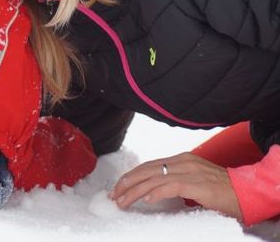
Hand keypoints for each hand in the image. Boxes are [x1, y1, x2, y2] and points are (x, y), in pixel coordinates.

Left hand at [108, 152, 241, 219]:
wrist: (246, 191)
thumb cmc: (221, 189)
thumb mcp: (193, 180)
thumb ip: (175, 181)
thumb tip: (154, 190)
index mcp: (180, 159)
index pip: (149, 165)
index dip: (131, 176)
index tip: (118, 187)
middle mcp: (182, 162)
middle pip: (147, 170)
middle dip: (127, 182)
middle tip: (113, 195)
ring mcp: (189, 171)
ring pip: (154, 179)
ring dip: (135, 191)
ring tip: (123, 201)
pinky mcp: (197, 184)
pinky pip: (171, 186)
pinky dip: (156, 192)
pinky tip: (146, 199)